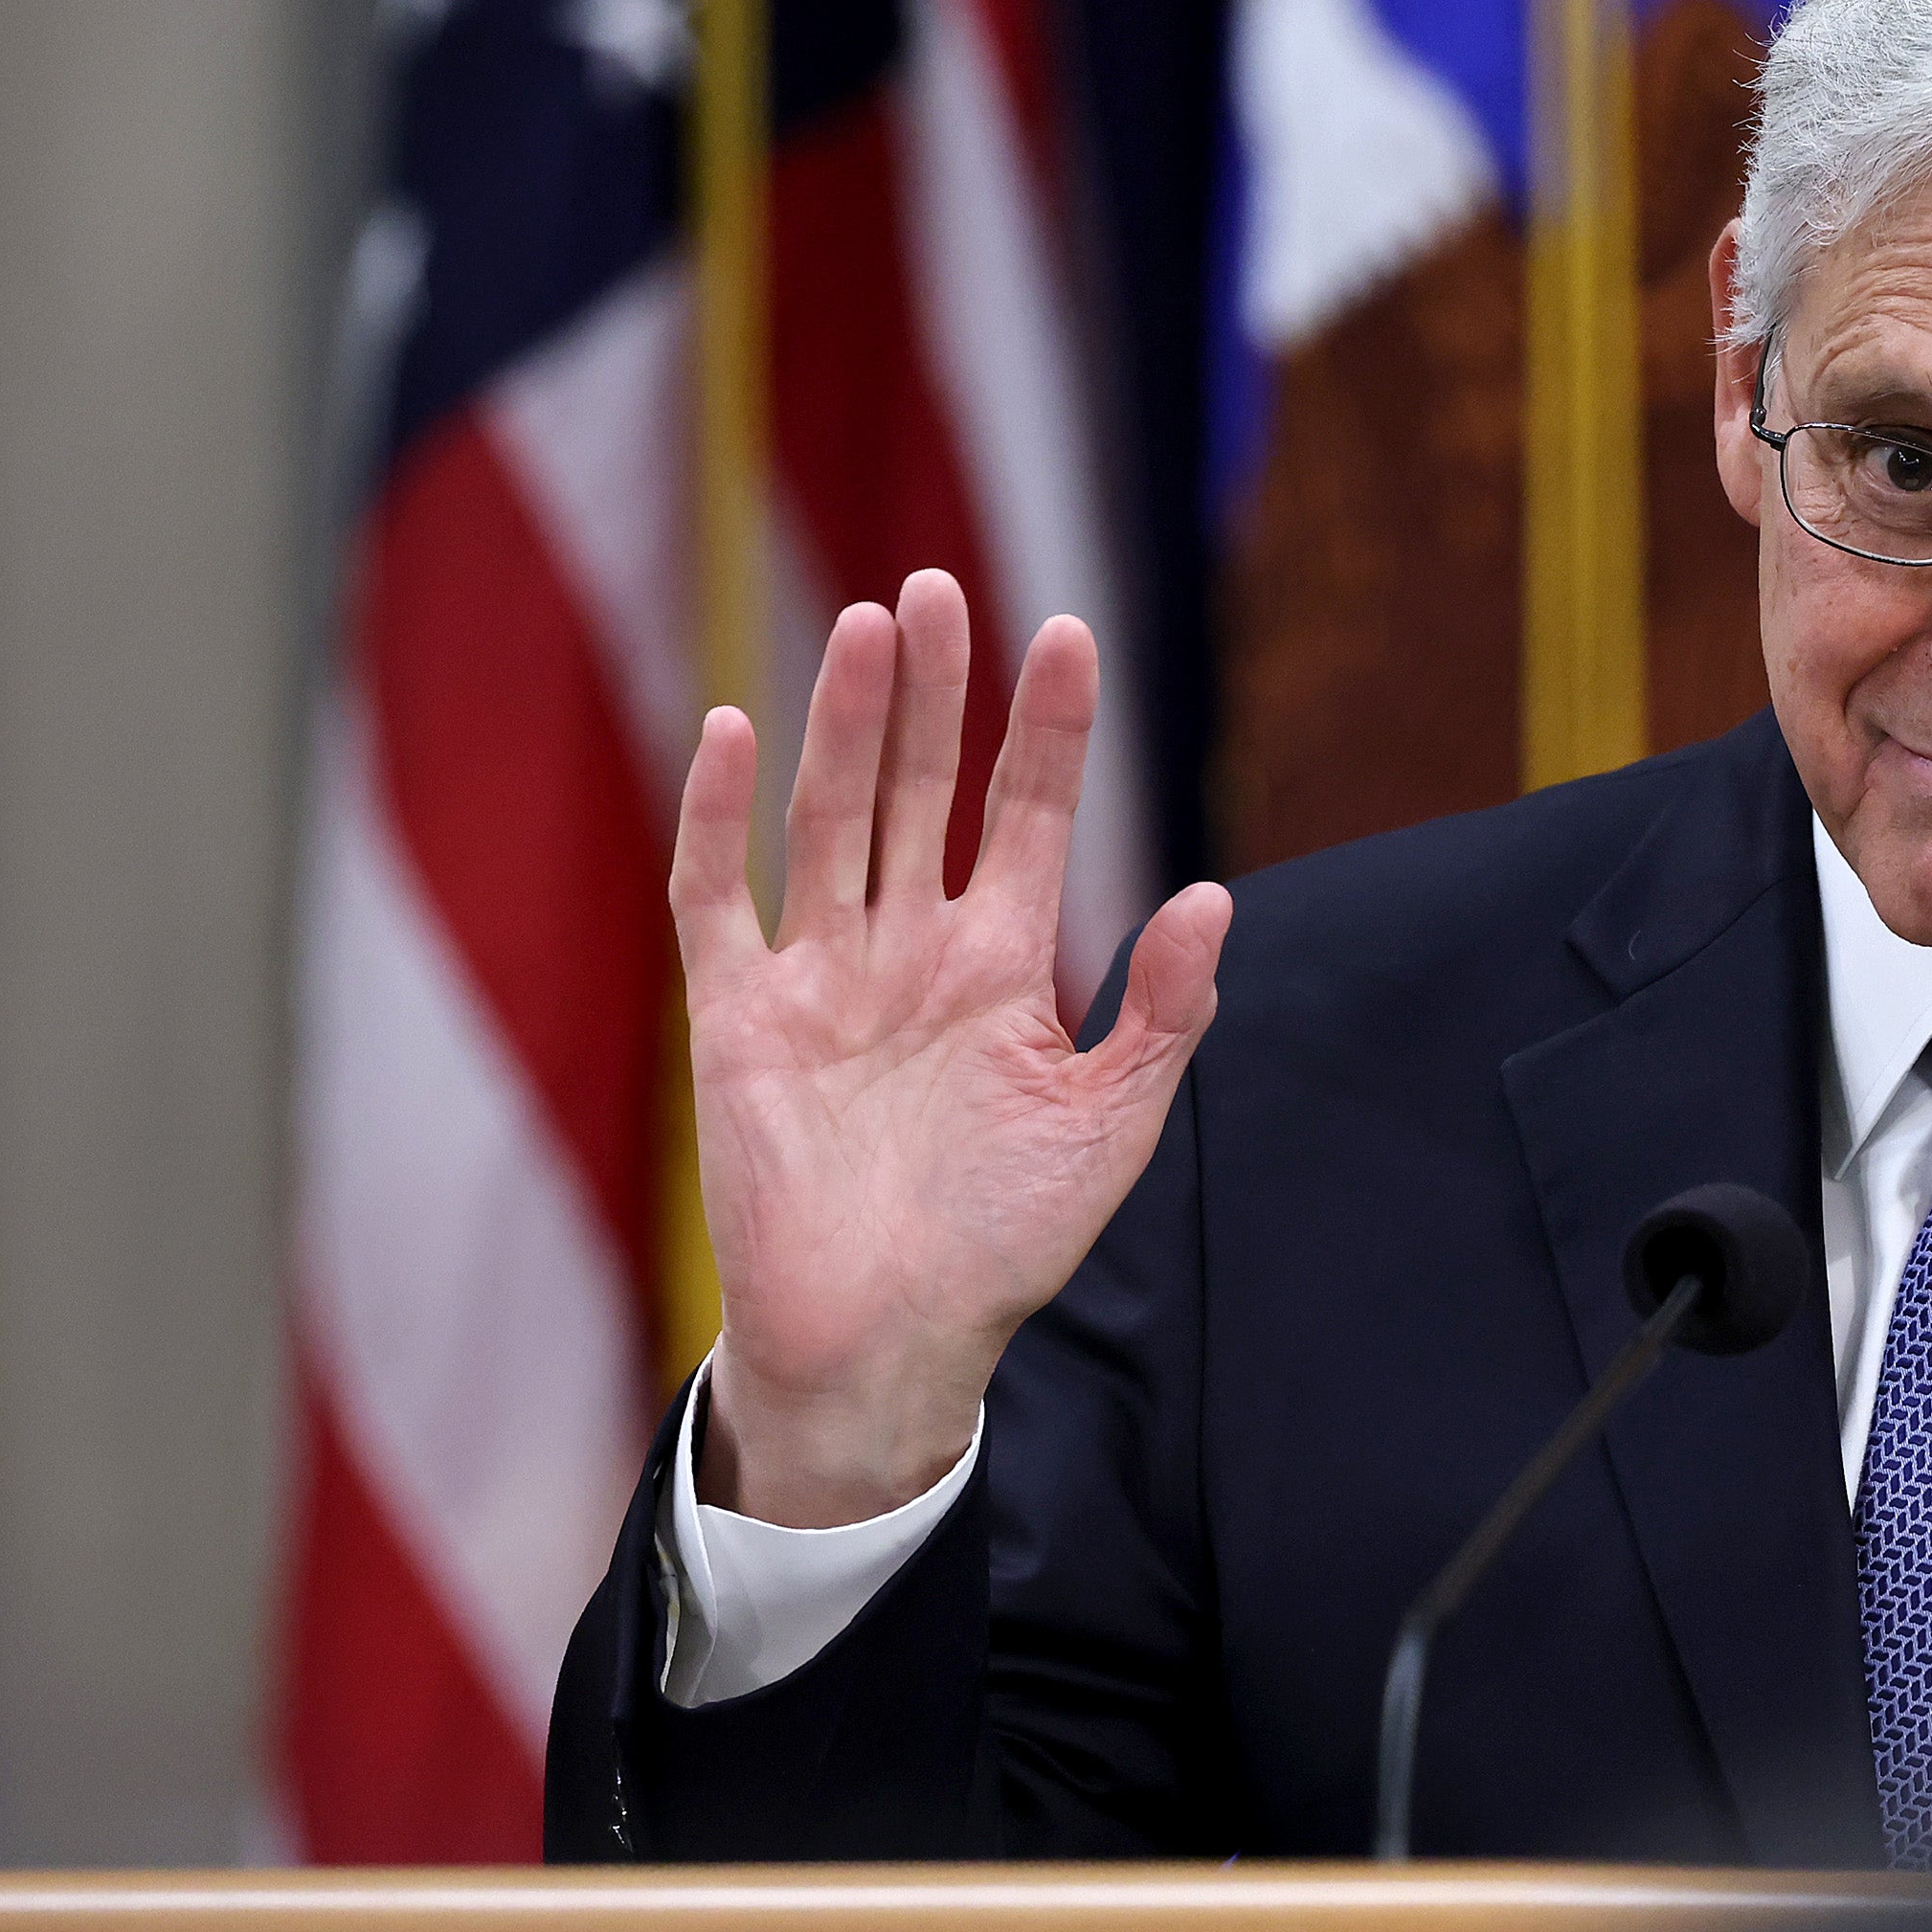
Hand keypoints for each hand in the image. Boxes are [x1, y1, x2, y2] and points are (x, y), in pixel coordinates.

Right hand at [674, 570, 1231, 1524]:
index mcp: (1002, 969)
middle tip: (943, 588)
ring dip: (850, 725)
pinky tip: (729, 731)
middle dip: (937, 694)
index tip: (1068, 634)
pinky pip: (717, 898)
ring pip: (832, 819)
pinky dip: (716, 819)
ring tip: (872, 625)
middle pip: (920, 790)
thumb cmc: (1003, 1244)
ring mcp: (820, 978)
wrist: (890, 1344)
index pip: (1023, 815)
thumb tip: (1215, 897)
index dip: (1044, 729)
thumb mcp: (1109, 1127)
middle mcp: (910, 953)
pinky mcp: (738, 1018)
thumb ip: (1159, 1014)